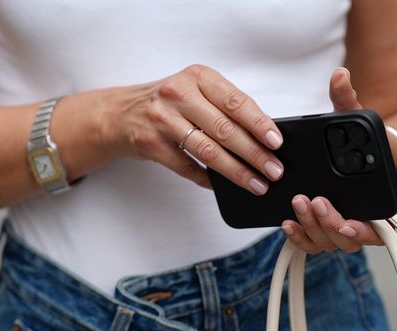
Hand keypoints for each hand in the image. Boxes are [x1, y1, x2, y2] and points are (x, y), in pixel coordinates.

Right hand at [106, 64, 285, 193]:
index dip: (259, 123)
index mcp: (197, 77)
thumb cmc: (168, 102)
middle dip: (254, 154)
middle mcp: (179, 94)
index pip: (235, 101)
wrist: (120, 114)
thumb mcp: (194, 90)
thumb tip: (261, 136)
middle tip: (274, 170)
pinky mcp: (151, 143)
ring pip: (208, 152)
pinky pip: (186, 167)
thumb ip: (222, 106)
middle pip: (225, 129)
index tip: (276, 142)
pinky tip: (222, 186)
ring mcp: (163, 119)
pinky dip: (207, 179)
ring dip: (236, 172)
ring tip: (257, 183)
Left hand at [280, 67, 387, 254]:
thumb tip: (339, 76)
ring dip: (312, 229)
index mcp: (378, 199)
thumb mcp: (354, 119)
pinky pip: (312, 244)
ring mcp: (339, 228)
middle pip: (345, 239)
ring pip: (328, 243)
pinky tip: (286, 223)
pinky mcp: (320, 231)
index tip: (344, 223)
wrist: (355, 157)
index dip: (360, 231)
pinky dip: (299, 238)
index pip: (376, 229)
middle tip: (311, 202)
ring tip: (296, 208)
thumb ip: (347, 100)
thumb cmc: (359, 143)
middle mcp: (361, 219)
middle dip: (327, 224)